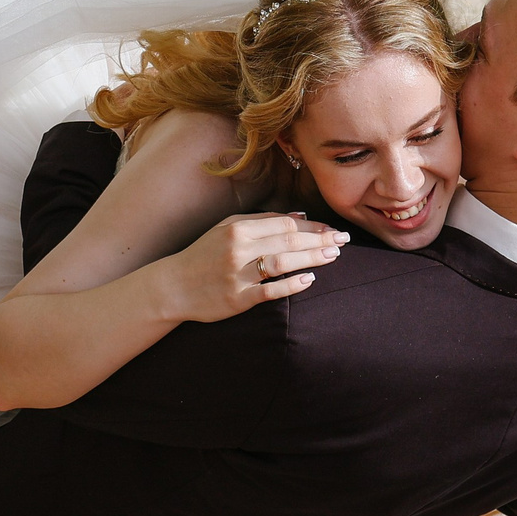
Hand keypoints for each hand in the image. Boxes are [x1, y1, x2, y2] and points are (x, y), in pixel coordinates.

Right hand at [157, 213, 346, 323]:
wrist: (173, 286)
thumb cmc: (203, 254)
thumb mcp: (226, 229)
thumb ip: (260, 221)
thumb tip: (299, 216)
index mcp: (237, 229)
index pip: (283, 224)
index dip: (311, 226)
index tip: (331, 229)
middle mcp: (238, 249)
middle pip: (288, 241)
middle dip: (319, 240)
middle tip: (342, 241)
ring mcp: (238, 275)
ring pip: (283, 263)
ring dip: (311, 258)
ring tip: (333, 256)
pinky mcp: (237, 299)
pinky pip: (270, 291)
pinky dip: (291, 285)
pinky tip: (309, 280)